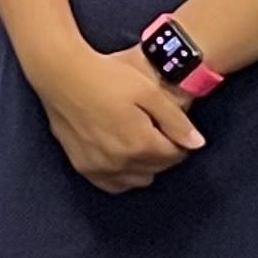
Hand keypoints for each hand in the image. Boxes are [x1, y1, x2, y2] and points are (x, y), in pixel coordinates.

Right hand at [35, 43, 207, 193]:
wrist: (60, 73)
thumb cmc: (106, 76)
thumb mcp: (148, 90)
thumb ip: (176, 120)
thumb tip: (197, 144)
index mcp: (141, 144)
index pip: (175, 154)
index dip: (178, 139)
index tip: (172, 125)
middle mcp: (121, 163)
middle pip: (157, 168)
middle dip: (163, 152)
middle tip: (157, 130)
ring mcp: (100, 167)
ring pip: (137, 179)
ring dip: (145, 165)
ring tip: (139, 141)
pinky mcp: (83, 166)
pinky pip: (112, 183)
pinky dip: (123, 175)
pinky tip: (122, 157)